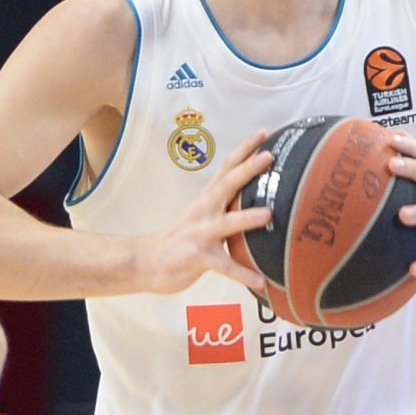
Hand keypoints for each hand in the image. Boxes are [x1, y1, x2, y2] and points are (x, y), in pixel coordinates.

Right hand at [126, 137, 271, 295]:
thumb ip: (223, 203)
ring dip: (247, 218)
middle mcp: (204, 210)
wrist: (146, 262)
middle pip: (228, 184)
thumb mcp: (201, 214)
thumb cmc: (180, 239)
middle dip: (248, 169)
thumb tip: (255, 197)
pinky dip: (243, 275)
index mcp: (207, 198)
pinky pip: (224, 267)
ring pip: (226, 223)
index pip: (227, 167)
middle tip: (270, 156)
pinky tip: (261, 282)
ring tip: (269, 214)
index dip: (245, 149)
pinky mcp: (198, 258)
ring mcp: (200, 234)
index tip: (264, 132)